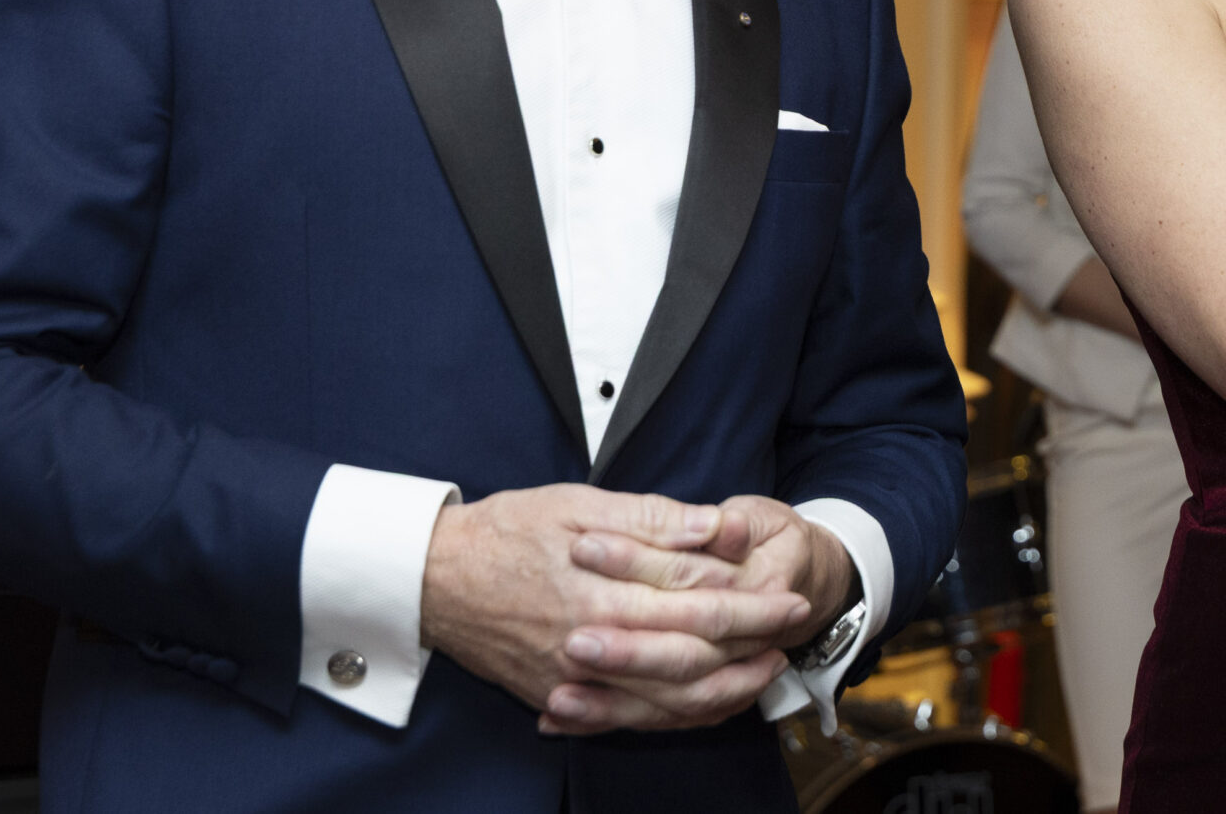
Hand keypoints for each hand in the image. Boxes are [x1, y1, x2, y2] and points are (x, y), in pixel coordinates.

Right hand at [416, 484, 808, 734]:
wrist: (432, 579)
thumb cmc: (505, 530)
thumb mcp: (578, 504)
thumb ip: (652, 521)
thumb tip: (714, 527)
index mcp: (604, 594)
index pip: (696, 607)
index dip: (752, 606)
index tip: (791, 599)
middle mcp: (593, 647)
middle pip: (691, 660)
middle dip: (751, 649)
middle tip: (792, 636)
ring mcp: (575, 681)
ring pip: (666, 703)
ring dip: (722, 693)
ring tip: (762, 673)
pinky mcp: (560, 698)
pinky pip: (629, 720)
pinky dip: (673, 717)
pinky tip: (702, 705)